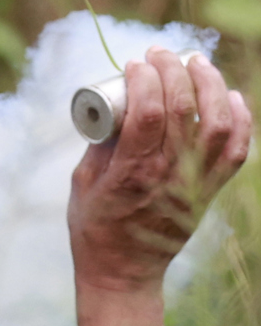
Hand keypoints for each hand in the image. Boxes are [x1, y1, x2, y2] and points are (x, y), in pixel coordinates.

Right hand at [68, 47, 252, 291]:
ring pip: (219, 122)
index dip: (146, 78)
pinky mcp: (209, 191)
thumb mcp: (84, 181)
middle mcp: (170, 175)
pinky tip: (231, 96)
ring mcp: (195, 183)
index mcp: (132, 172)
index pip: (150, 111)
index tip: (135, 64)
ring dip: (211, 85)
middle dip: (174, 70)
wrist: (123, 271)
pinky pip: (237, 149)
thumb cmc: (94, 226)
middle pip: (184, 108)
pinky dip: (240, 118)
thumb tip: (119, 104)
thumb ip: (103, 142)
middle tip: (160, 54)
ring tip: (197, 62)